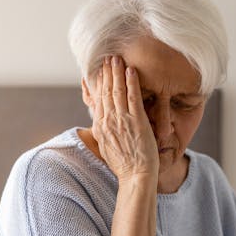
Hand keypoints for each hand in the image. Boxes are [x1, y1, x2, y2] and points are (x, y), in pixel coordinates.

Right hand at [90, 56, 158, 181]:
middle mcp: (108, 121)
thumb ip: (104, 133)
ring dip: (116, 72)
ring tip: (116, 58)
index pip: (98, 100)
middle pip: (105, 91)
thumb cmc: (125, 165)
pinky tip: (131, 70)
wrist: (136, 176)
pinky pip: (133, 97)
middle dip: (106, 73)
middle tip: (107, 58)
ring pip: (117, 91)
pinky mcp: (136, 121)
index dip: (98, 83)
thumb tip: (100, 125)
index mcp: (101, 127)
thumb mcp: (107, 147)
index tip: (99, 71)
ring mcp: (122, 120)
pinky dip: (131, 82)